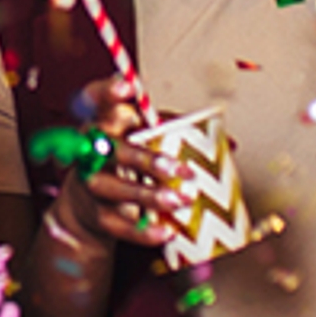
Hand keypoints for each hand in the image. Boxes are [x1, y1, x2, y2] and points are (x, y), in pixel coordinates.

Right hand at [47, 87, 181, 253]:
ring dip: (149, 195)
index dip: (108, 92)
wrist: (87, 205)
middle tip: (178, 168)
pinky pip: (118, 225)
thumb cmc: (124, 161)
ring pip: (115, 189)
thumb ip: (179, 134)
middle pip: (112, 150)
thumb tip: (228, 144)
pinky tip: (166, 231)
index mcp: (103, 124)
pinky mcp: (97, 215)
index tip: (127, 86)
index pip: (98, 102)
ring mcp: (91, 184)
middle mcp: (91, 151)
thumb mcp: (142, 138)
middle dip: (146, 159)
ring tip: (180, 199)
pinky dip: (143, 231)